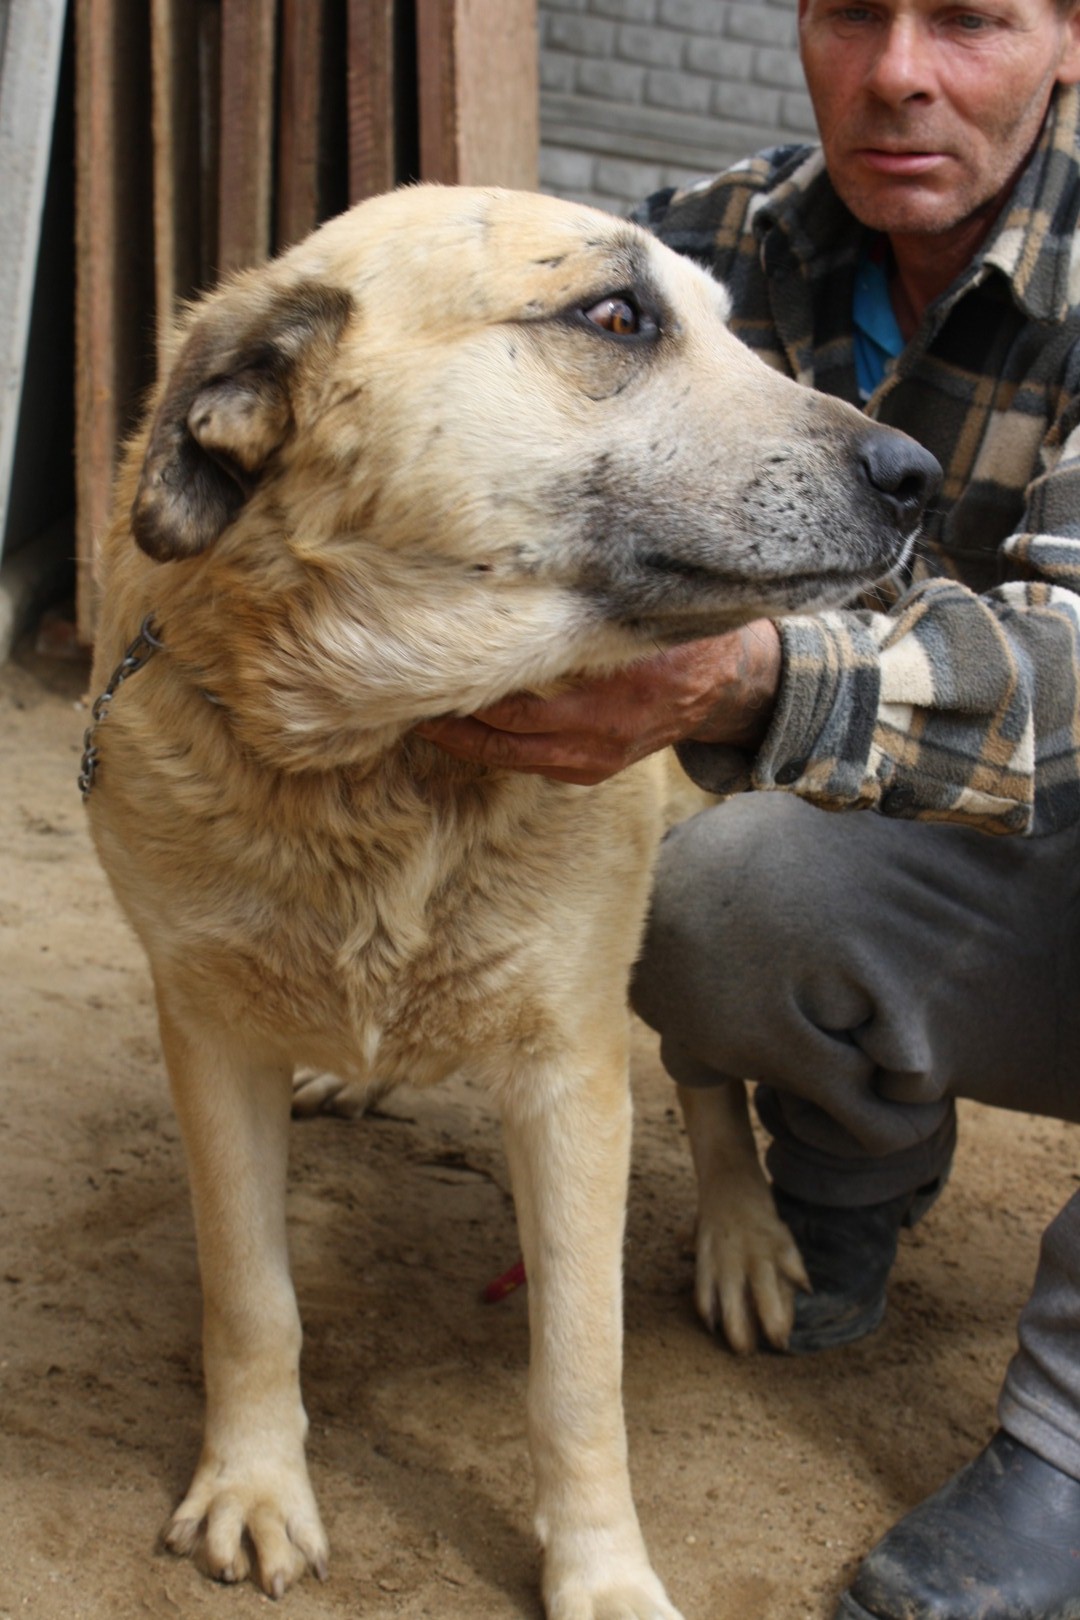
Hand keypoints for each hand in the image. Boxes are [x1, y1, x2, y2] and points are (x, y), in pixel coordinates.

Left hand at [414, 621, 781, 784]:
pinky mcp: (591, 771)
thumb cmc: (679, 637)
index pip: (518, 707)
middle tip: (404, 704)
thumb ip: (588, 610)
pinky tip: (466, 726)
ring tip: (424, 717)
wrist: (726, 686)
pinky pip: (530, 763)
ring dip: (466, 740)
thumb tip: (521, 575)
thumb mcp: (638, 615)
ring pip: (510, 759)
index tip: (429, 672)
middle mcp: (599, 738)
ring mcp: (594, 761)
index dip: (469, 694)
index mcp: (611, 698)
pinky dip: (496, 746)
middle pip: (502, 741)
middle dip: (452, 727)